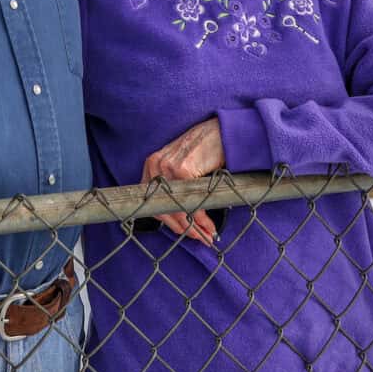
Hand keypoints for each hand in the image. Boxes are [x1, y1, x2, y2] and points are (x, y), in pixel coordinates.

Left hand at [141, 119, 224, 244]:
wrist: (221, 131)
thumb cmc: (204, 150)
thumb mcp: (181, 166)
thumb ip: (175, 187)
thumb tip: (179, 219)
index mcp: (151, 166)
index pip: (153, 203)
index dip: (169, 223)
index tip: (185, 233)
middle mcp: (155, 166)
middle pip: (163, 210)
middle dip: (183, 229)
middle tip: (201, 239)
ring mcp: (166, 167)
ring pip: (177, 209)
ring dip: (195, 228)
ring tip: (208, 236)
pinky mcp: (182, 170)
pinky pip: (191, 203)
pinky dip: (202, 218)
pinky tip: (210, 225)